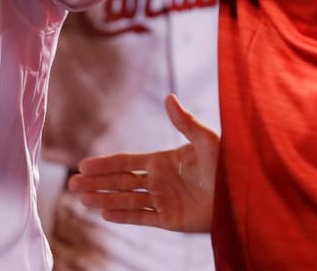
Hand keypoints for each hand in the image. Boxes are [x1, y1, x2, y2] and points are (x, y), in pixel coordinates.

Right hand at [68, 94, 217, 233]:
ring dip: (104, 199)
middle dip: (96, 183)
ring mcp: (164, 201)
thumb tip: (169, 97)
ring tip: (82, 199)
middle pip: (120, 182)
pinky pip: (143, 218)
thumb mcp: (207, 140)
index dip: (105, 164)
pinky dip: (124, 216)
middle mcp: (159, 181)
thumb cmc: (229, 164)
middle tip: (73, 184)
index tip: (84, 165)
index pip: (126, 163)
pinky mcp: (172, 220)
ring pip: (127, 200)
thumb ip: (185, 122)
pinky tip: (105, 213)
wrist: (244, 193)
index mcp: (162, 161)